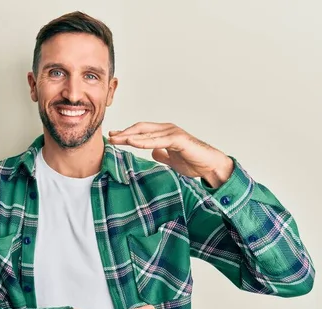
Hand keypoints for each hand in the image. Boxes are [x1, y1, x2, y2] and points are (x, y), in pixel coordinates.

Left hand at [108, 122, 233, 187]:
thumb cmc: (194, 162)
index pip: (142, 130)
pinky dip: (144, 141)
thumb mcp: (172, 159)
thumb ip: (162, 154)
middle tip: (110, 137)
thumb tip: (153, 152)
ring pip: (147, 132)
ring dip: (130, 135)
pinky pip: (158, 140)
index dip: (127, 133)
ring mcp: (173, 133)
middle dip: (125, 132)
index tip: (114, 137)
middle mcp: (167, 129)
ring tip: (117, 139)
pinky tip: (132, 142)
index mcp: (164, 133)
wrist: (211, 166)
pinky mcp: (179, 140)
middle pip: (141, 128)